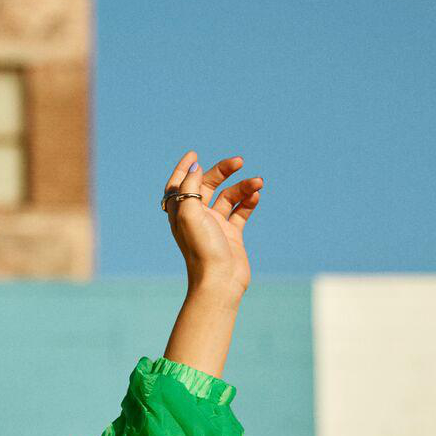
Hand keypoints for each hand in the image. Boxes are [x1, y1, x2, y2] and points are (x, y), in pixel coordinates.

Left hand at [162, 150, 261, 293]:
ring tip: (258, 183)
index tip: (194, 155)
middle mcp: (196, 217)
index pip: (178, 185)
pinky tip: (256, 196)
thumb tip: (195, 167)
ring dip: (243, 187)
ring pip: (228, 197)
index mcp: (181, 212)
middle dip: (222, 171)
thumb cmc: (202, 249)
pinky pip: (240, 212)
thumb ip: (190, 188)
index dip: (184, 169)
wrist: (220, 281)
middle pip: (207, 186)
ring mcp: (215, 225)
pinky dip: (248, 202)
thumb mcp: (190, 214)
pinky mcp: (232, 234)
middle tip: (238, 161)